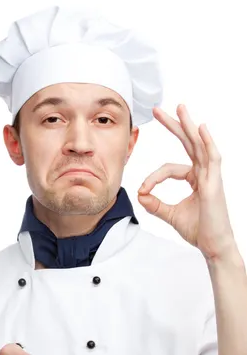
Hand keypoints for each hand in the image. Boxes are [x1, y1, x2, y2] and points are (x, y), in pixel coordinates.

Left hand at [137, 104, 237, 262]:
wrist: (213, 246)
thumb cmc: (199, 231)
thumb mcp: (170, 215)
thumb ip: (155, 205)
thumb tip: (140, 195)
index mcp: (195, 178)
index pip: (169, 168)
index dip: (153, 177)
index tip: (142, 190)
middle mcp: (204, 173)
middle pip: (187, 143)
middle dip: (173, 125)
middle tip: (158, 110)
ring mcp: (211, 177)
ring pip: (199, 145)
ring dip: (188, 126)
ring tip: (179, 108)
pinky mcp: (214, 184)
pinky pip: (212, 158)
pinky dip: (207, 142)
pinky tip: (200, 128)